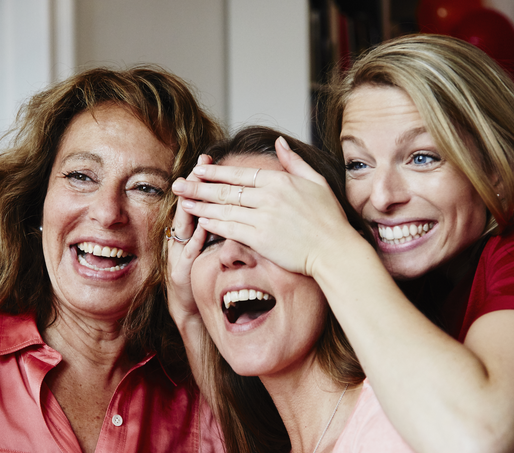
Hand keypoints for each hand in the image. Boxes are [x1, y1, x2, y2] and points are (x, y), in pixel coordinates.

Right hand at [167, 155, 211, 385]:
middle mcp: (183, 239)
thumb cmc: (205, 280)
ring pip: (183, 228)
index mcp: (193, 231)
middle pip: (190, 206)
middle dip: (196, 185)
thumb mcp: (213, 251)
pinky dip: (192, 243)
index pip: (202, 200)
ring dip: (189, 210)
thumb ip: (221, 229)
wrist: (192, 312)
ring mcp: (180, 254)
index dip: (207, 179)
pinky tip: (200, 231)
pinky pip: (187, 254)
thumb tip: (238, 207)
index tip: (212, 158)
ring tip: (196, 192)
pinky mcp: (182, 273)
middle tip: (202, 164)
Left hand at [172, 136, 357, 276]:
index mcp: (280, 181)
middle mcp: (268, 197)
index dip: (216, 172)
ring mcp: (263, 218)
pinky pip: (230, 228)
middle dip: (198, 186)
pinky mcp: (260, 239)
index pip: (240, 174)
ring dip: (200, 205)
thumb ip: (294, 161)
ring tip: (183, 201)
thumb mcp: (316, 182)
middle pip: (225, 190)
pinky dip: (213, 224)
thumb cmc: (330, 218)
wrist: (335, 250)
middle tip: (178, 184)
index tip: (198, 169)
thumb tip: (279, 141)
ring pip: (224, 209)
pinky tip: (200, 221)